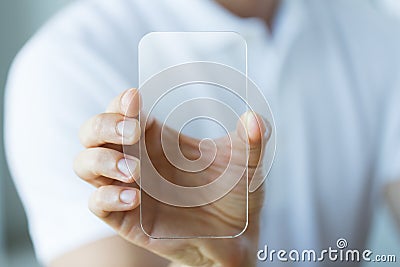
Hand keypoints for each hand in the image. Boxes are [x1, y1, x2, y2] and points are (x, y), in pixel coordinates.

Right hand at [74, 88, 270, 266]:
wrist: (236, 236)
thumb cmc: (236, 193)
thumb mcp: (247, 163)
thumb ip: (253, 139)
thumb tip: (255, 118)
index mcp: (157, 139)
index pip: (122, 109)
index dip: (121, 101)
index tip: (136, 97)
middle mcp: (137, 159)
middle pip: (92, 132)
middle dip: (103, 126)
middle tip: (132, 132)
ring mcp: (127, 187)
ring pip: (85, 164)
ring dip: (101, 160)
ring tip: (133, 170)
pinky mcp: (126, 217)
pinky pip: (97, 203)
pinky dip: (107, 196)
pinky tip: (134, 197)